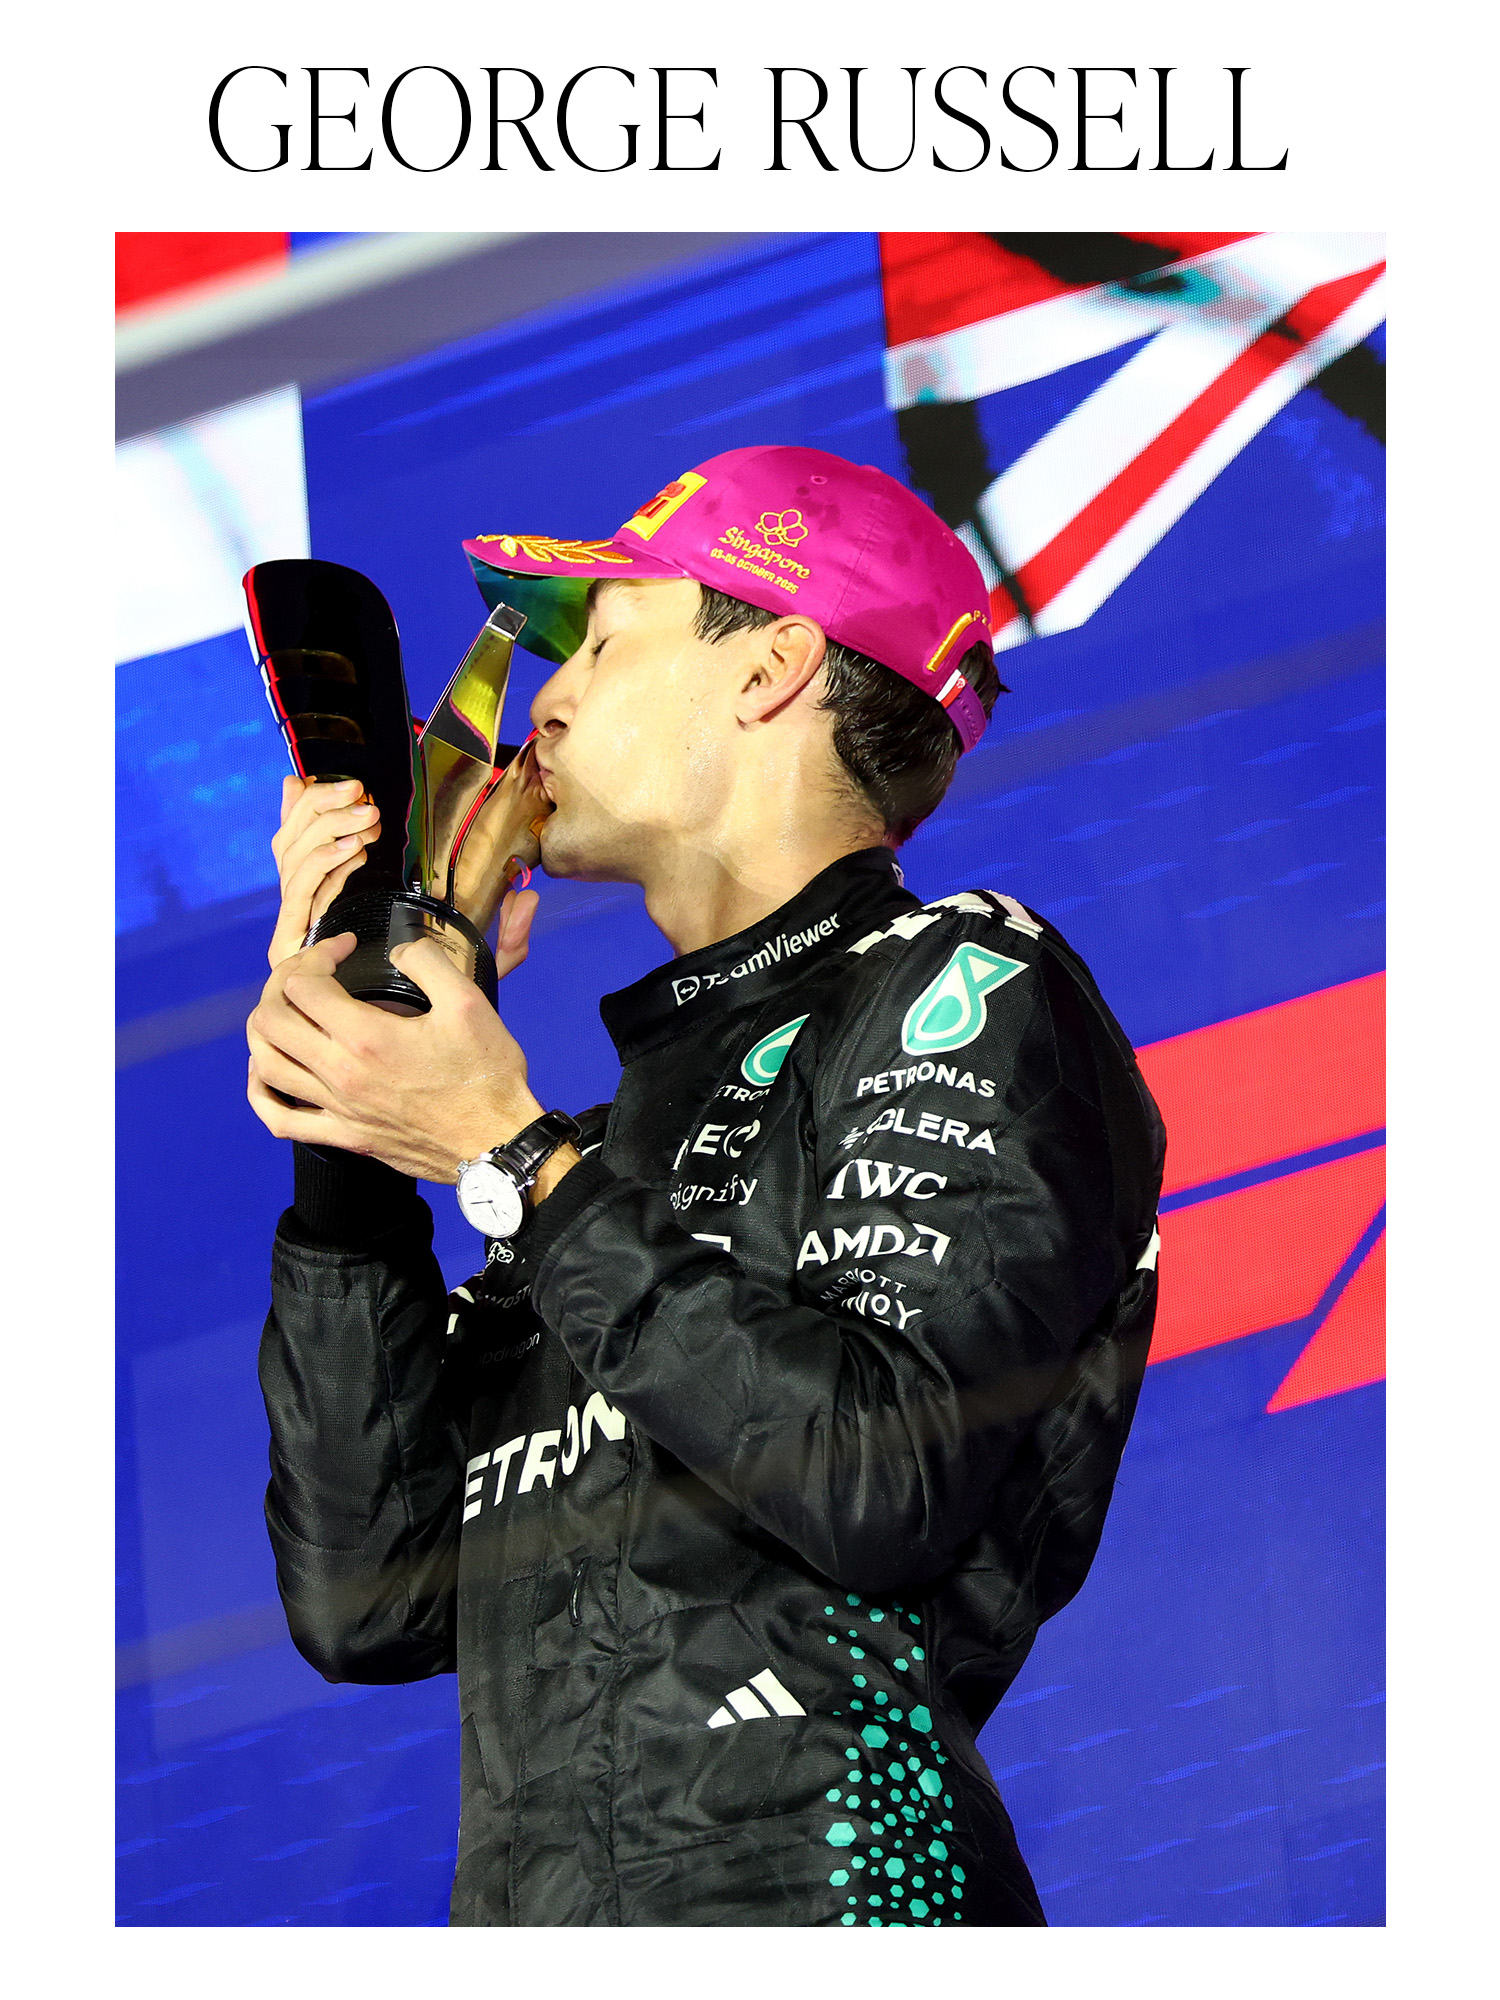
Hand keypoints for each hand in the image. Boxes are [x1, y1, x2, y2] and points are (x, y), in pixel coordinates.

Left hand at [247, 888, 552, 1182]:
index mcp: (367, 1037)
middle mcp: (341, 1074)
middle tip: (313, 973)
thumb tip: (399, 948)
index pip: (302, 984)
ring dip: (265, 1028)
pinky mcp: (343, 1136)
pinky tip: (268, 1070)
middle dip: (282, 983)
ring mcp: (337, 1109)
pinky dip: (260, 1090)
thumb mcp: (469, 1003)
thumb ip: (428, 961)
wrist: (496, 1142)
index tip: (346, 948)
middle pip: (270, 1019)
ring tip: (289, 1010)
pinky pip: (278, 1118)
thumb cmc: (486, 1076)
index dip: (318, 953)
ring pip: (264, 1064)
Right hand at [267, 776, 381, 968]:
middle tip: (363, 796)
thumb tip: (292, 782)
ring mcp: (287, 931)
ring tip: (367, 819)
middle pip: (287, 846)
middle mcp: (289, 911)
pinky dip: (327, 866)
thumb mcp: (363, 891)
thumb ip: (328, 838)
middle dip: (325, 811)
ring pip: (293, 865)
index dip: (314, 804)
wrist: (382, 1023)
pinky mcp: (289, 950)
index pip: (289, 835)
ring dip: (331, 833)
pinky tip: (355, 851)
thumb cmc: (383, 961)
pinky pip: (302, 897)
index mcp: (302, 896)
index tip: (350, 784)